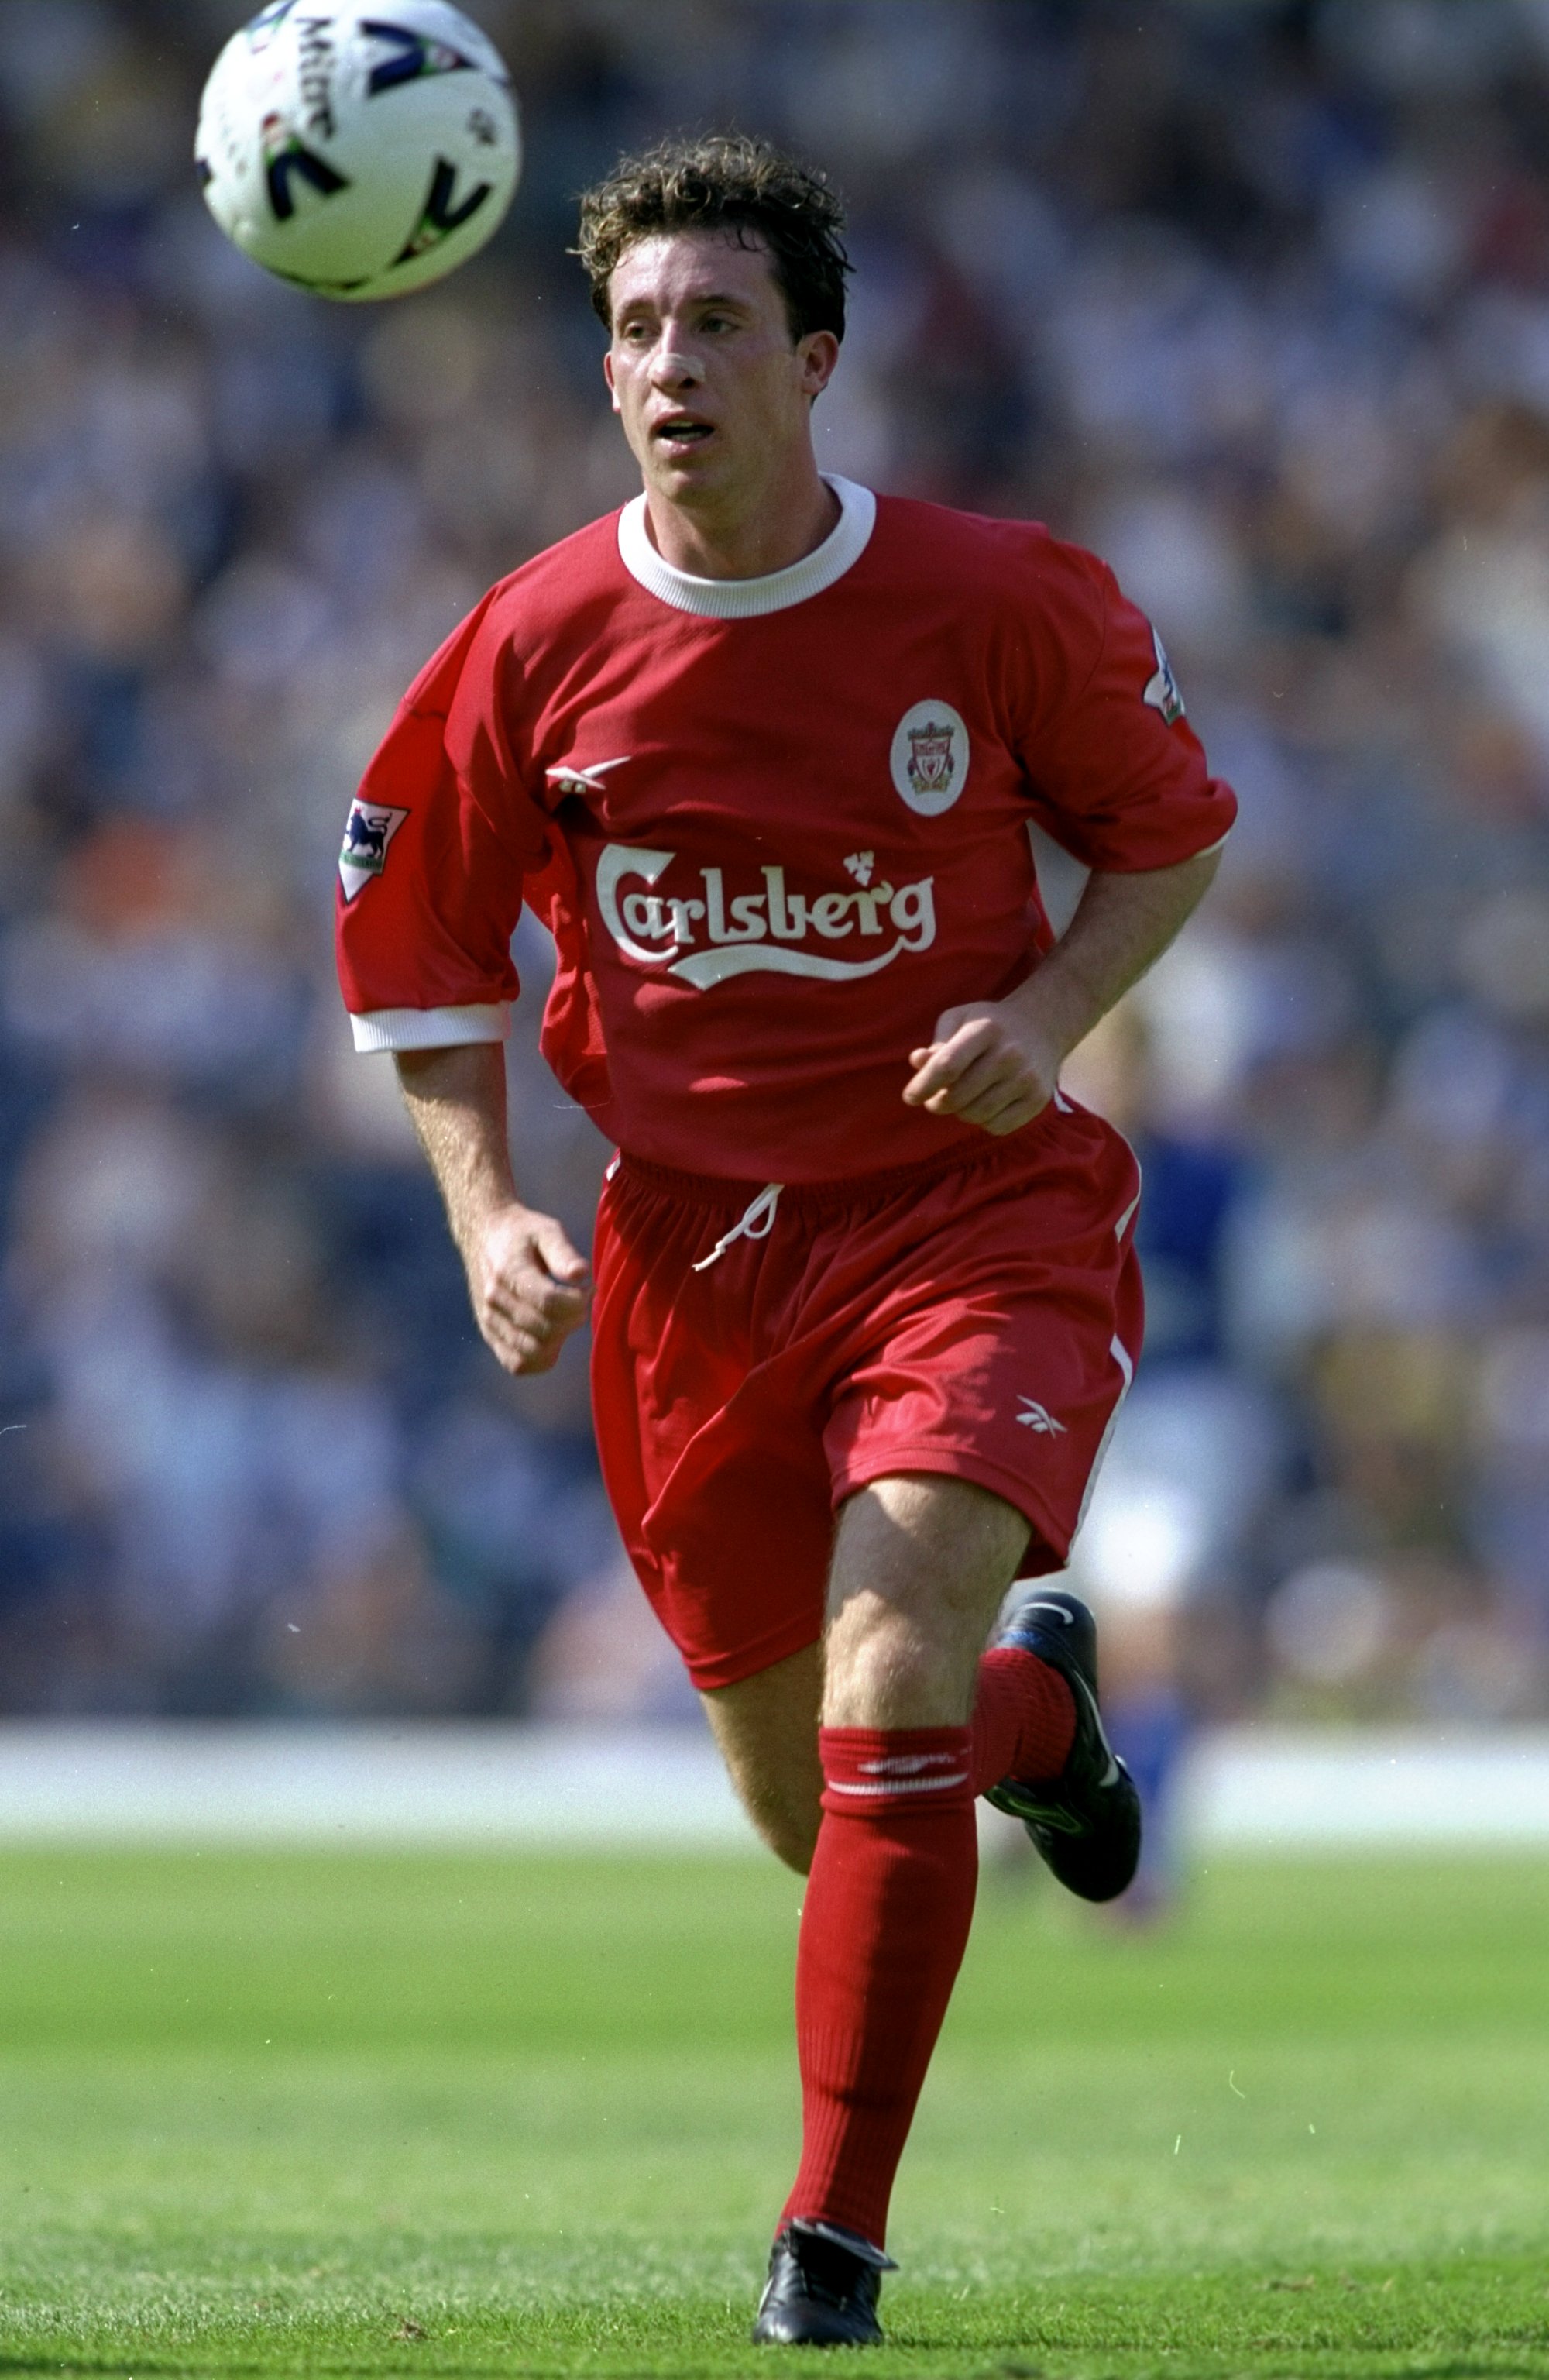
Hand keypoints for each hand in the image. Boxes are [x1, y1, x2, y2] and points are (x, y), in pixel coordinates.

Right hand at [464, 1203, 590, 1374]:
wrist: (482, 1234)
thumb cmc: (521, 1233)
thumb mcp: (546, 1230)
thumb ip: (564, 1252)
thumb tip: (582, 1274)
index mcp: (509, 1272)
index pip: (550, 1303)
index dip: (578, 1302)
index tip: (587, 1288)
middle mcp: (495, 1301)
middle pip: (545, 1331)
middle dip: (573, 1320)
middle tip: (580, 1302)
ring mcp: (490, 1321)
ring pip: (533, 1353)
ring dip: (559, 1340)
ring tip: (565, 1318)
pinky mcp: (489, 1334)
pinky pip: (516, 1364)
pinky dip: (540, 1359)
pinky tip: (552, 1339)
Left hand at [902, 1000, 1059, 1135]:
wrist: (1043, 1025)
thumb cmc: (990, 1025)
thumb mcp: (961, 1019)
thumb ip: (938, 1042)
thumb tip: (918, 1062)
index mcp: (985, 1029)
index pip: (947, 1066)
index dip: (923, 1086)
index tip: (910, 1097)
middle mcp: (1009, 1053)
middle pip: (958, 1096)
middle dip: (937, 1103)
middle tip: (936, 1100)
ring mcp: (1027, 1078)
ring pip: (976, 1114)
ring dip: (960, 1113)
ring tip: (962, 1099)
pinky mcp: (1038, 1099)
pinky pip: (998, 1127)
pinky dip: (984, 1122)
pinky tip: (985, 1105)